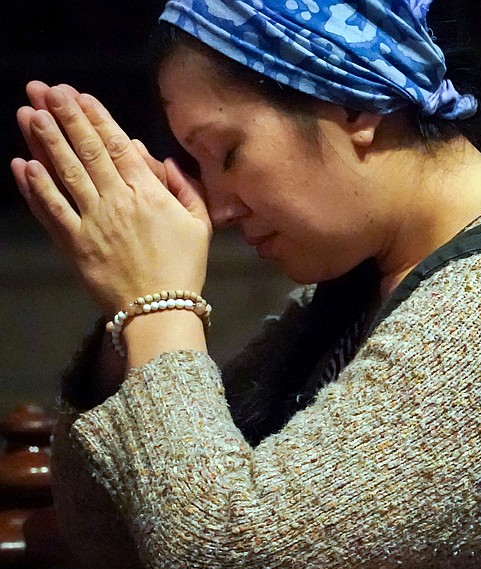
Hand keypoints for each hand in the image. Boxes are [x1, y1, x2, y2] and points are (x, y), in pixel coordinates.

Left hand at [11, 82, 211, 314]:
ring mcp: (92, 222)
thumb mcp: (200, 223)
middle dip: (65, 118)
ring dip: (45, 141)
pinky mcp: (74, 244)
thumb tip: (150, 154)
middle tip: (44, 90)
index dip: (96, 118)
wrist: (161, 310)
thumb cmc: (184, 266)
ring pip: (65, 173)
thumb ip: (182, 186)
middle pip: (87, 152)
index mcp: (148, 194)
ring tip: (28, 113)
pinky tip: (23, 164)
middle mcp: (117, 201)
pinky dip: (36, 187)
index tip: (78, 95)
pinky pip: (51, 210)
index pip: (117, 147)